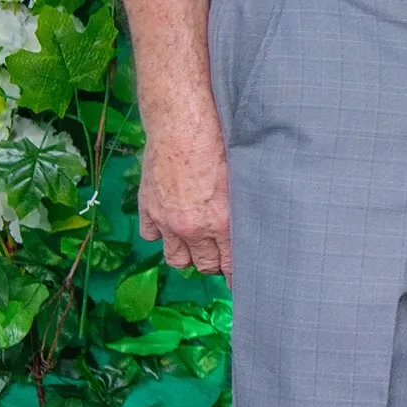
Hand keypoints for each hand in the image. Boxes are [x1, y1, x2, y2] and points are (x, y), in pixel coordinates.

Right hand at [137, 111, 230, 276]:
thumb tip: (257, 222)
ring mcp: (167, 220)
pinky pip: (151, 236)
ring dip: (187, 256)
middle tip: (220, 261)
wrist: (183, 124)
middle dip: (213, 265)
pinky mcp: (149, 208)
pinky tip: (169, 228)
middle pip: (203, 263)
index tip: (239, 282)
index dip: (234, 275)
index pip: (230, 263)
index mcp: (223, 221)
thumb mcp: (244, 175)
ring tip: (196, 249)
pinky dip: (160, 235)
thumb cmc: (221, 142)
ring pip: (176, 257)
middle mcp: (194, 227)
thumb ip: (246, 204)